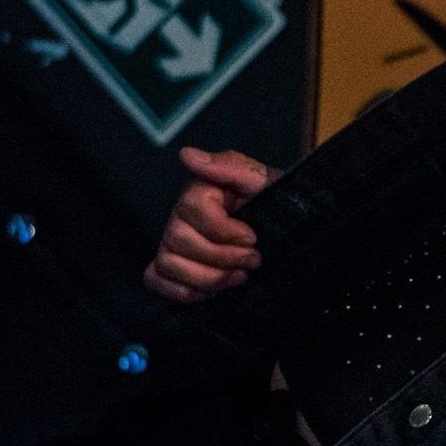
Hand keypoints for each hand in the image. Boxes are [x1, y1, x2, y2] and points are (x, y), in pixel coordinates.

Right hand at [143, 146, 282, 303]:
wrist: (289, 235)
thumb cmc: (276, 207)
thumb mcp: (265, 183)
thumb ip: (231, 166)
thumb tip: (187, 154)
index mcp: (202, 190)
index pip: (192, 207)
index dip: (223, 229)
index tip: (252, 237)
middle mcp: (181, 215)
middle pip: (178, 239)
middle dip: (221, 257)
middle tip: (253, 260)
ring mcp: (173, 242)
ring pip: (167, 262)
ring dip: (208, 278)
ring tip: (239, 277)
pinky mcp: (172, 266)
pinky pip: (156, 279)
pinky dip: (183, 291)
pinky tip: (215, 291)